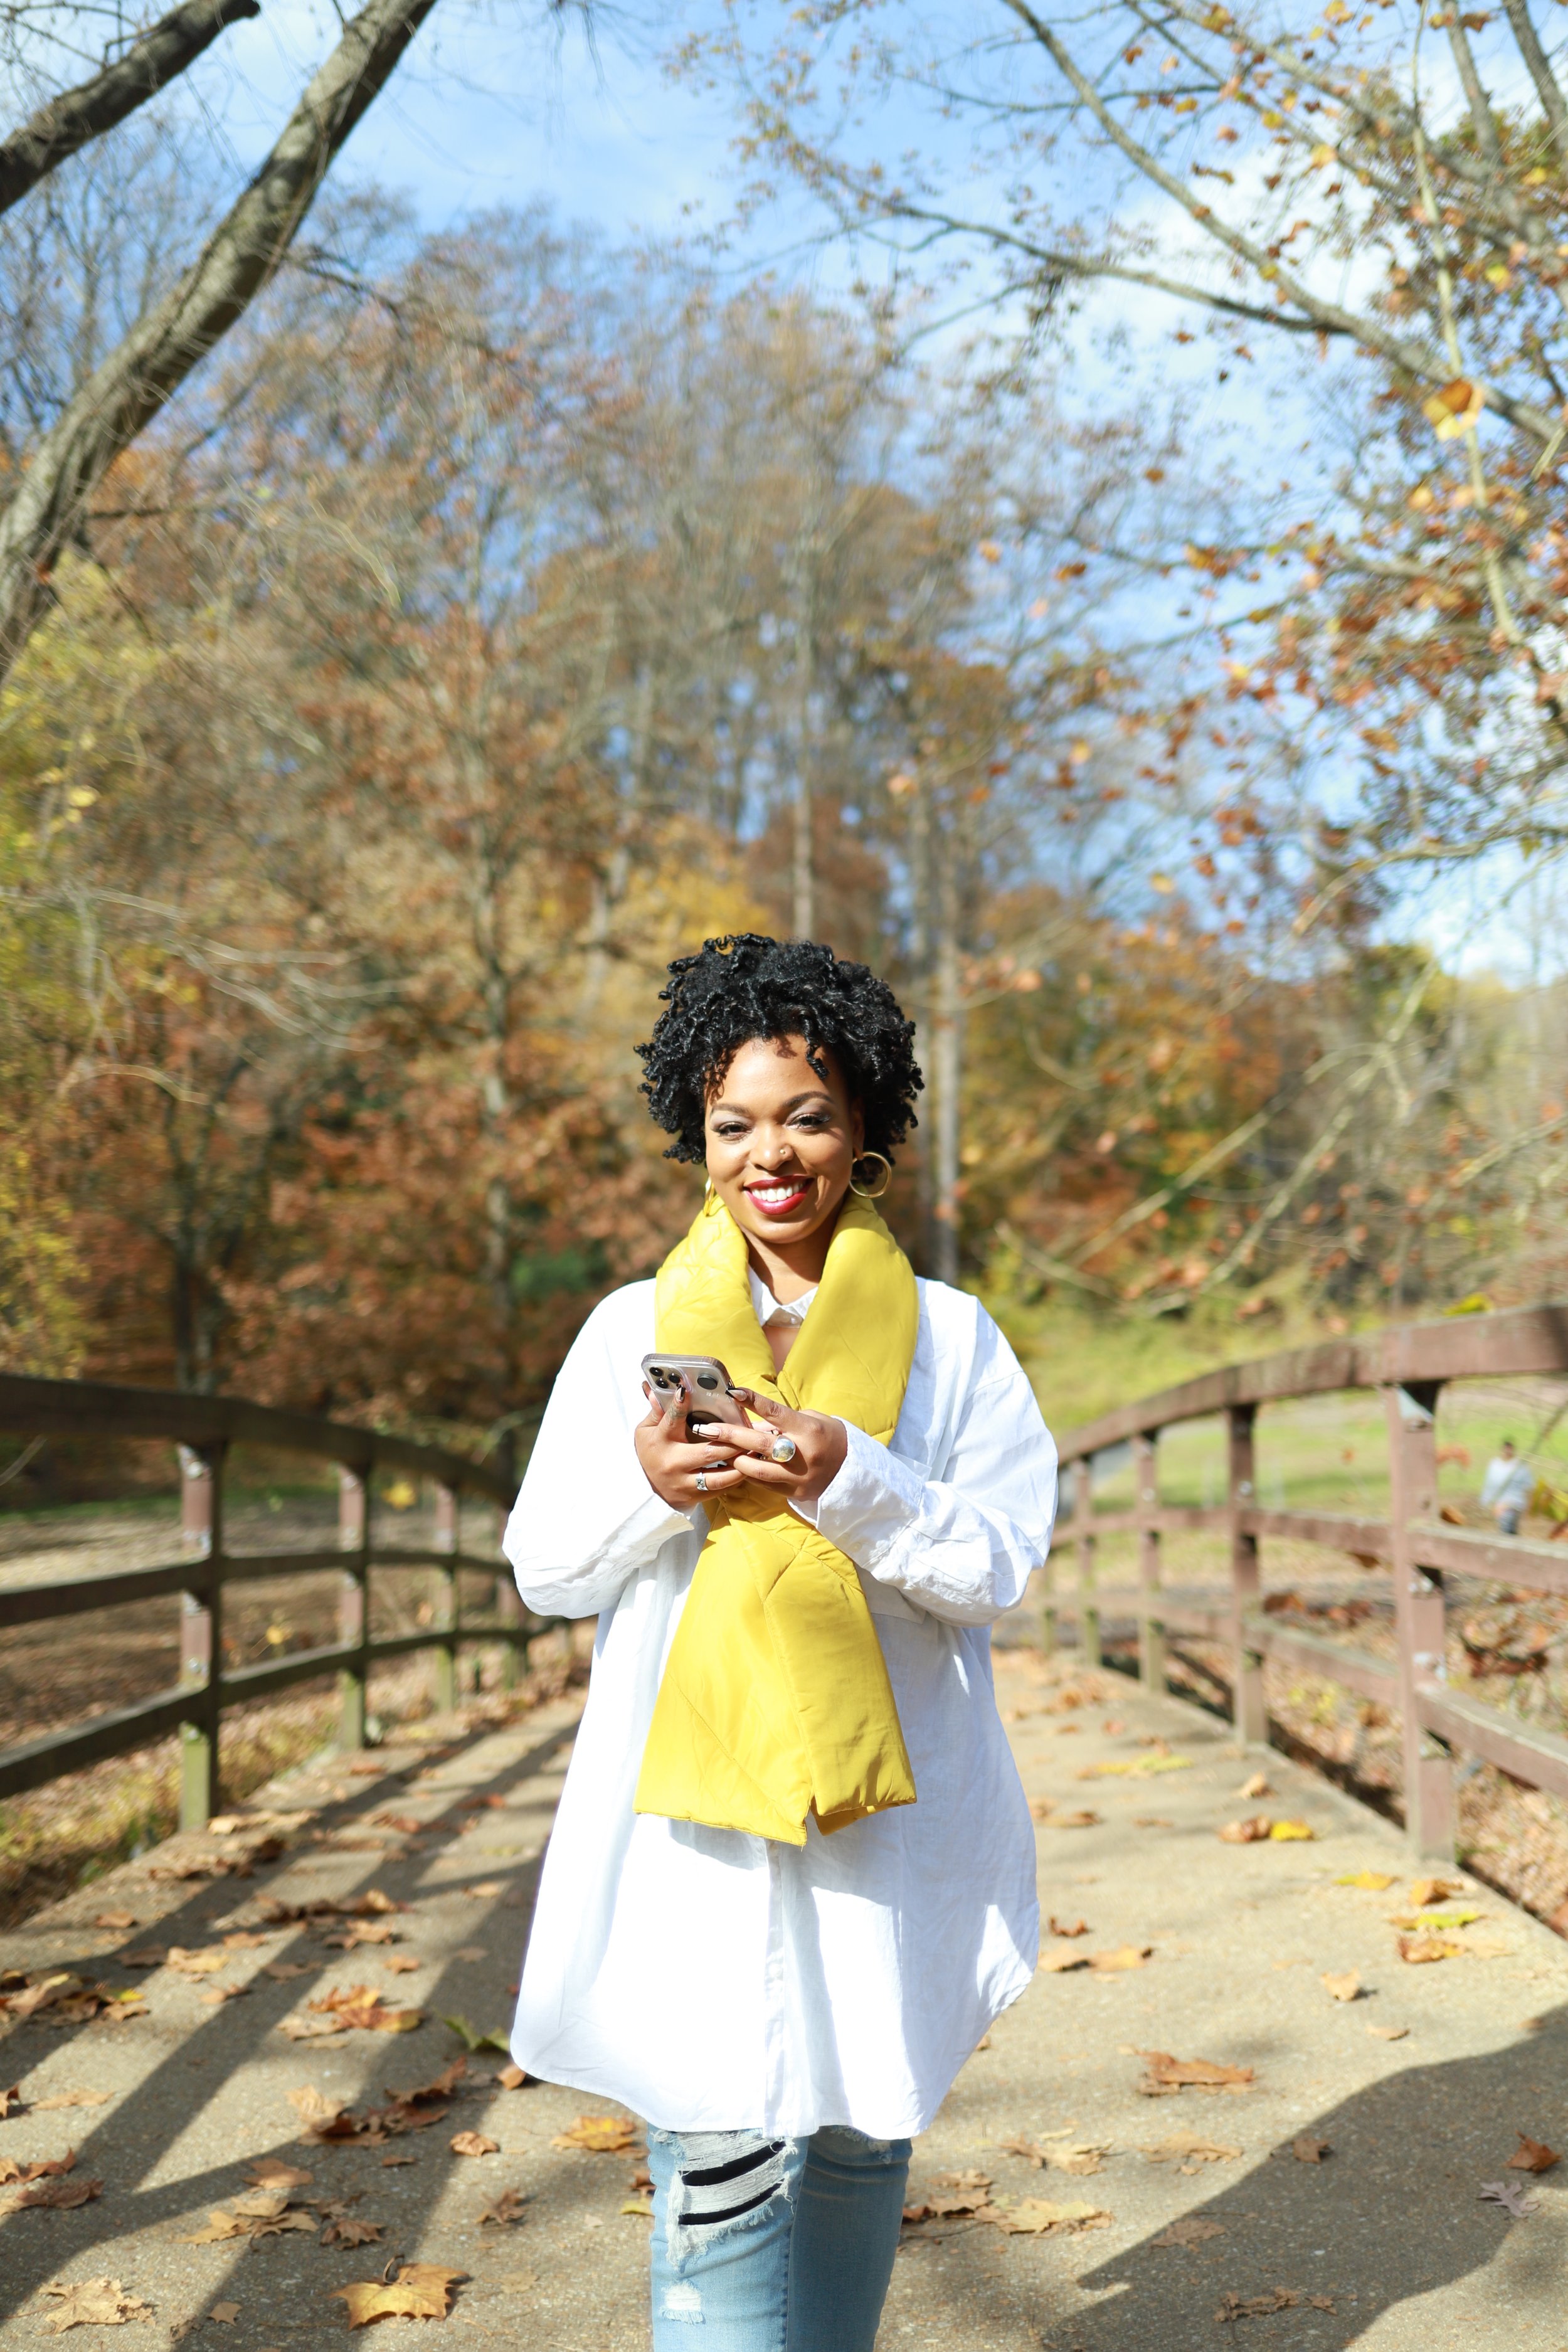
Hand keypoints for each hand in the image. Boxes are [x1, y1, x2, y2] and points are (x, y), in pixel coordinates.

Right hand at [634, 1387, 750, 1512]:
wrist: (646, 1488)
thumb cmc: (651, 1451)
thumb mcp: (646, 1430)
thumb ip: (658, 1411)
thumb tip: (658, 1390)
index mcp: (661, 1442)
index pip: (671, 1421)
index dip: (679, 1406)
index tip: (687, 1390)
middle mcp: (674, 1464)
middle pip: (708, 1453)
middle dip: (732, 1443)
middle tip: (750, 1432)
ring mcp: (685, 1484)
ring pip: (719, 1477)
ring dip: (740, 1465)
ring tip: (755, 1452)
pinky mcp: (695, 1497)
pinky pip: (720, 1489)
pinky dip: (736, 1478)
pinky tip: (748, 1468)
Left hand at [682, 1390, 847, 1507]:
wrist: (852, 1471)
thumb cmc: (829, 1437)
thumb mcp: (811, 1420)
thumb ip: (782, 1421)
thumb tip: (752, 1420)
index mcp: (809, 1430)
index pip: (776, 1412)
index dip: (753, 1401)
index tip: (734, 1392)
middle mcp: (802, 1453)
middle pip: (758, 1443)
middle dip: (730, 1435)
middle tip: (706, 1429)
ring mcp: (798, 1476)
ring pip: (756, 1469)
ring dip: (735, 1459)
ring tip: (720, 1451)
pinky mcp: (794, 1492)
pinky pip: (763, 1484)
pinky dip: (749, 1473)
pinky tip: (738, 1465)